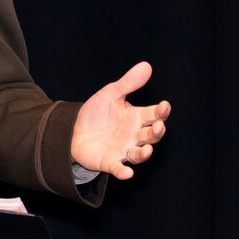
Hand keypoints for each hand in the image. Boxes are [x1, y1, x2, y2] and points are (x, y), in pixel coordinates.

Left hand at [71, 61, 169, 179]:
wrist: (74, 130)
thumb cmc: (97, 113)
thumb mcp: (110, 94)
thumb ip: (128, 83)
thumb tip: (146, 65)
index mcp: (136, 118)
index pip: (154, 115)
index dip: (161, 111)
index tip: (164, 105)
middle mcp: (134, 136)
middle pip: (151, 136)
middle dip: (157, 132)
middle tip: (159, 127)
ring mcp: (123, 150)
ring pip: (139, 154)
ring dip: (145, 153)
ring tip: (147, 149)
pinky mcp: (110, 161)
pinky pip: (119, 168)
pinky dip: (123, 172)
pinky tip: (127, 174)